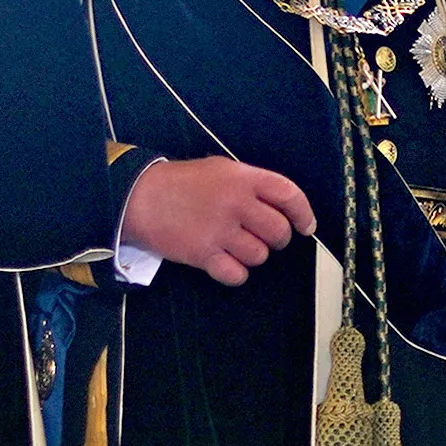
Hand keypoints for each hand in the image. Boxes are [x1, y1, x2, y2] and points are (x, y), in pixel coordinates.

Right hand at [119, 156, 315, 287]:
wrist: (139, 197)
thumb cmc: (181, 183)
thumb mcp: (220, 169)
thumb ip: (250, 185)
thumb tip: (281, 207)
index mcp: (242, 178)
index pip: (289, 195)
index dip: (303, 213)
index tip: (306, 227)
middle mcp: (235, 203)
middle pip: (278, 232)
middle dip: (276, 239)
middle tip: (262, 236)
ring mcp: (220, 230)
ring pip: (260, 256)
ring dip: (253, 256)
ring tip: (234, 246)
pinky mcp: (204, 254)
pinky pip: (238, 275)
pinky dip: (235, 274)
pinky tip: (224, 262)